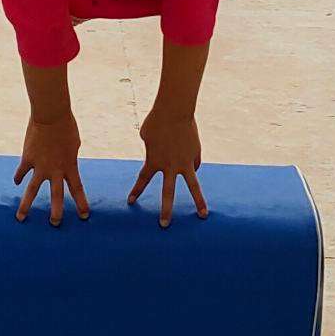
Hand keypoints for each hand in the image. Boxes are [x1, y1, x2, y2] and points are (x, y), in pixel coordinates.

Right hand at [14, 113, 87, 224]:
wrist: (51, 115)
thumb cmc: (66, 126)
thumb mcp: (74, 144)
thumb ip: (70, 157)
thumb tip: (65, 163)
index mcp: (70, 166)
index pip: (77, 189)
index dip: (81, 203)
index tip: (84, 216)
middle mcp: (55, 170)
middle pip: (56, 196)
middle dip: (56, 212)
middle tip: (55, 225)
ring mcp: (39, 166)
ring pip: (32, 190)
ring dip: (26, 205)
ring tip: (21, 218)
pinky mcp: (27, 158)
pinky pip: (21, 172)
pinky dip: (18, 177)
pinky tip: (16, 183)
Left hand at [130, 106, 206, 226]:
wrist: (174, 110)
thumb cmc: (156, 120)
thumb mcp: (147, 135)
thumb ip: (153, 148)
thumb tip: (163, 154)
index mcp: (153, 161)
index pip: (143, 180)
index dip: (137, 191)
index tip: (131, 202)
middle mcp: (169, 166)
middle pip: (167, 193)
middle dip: (166, 210)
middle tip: (164, 225)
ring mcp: (185, 162)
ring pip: (193, 187)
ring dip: (198, 202)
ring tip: (203, 216)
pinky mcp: (196, 154)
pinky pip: (195, 164)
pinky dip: (192, 165)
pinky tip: (191, 165)